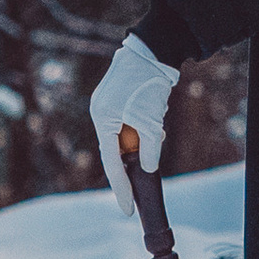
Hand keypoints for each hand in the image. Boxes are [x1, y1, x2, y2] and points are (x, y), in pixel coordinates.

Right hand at [90, 35, 175, 216]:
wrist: (154, 49)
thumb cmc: (148, 84)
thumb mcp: (151, 121)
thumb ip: (149, 149)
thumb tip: (148, 169)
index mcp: (102, 118)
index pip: (111, 163)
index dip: (121, 187)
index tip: (127, 209)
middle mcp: (100, 112)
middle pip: (117, 149)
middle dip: (136, 156)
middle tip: (150, 159)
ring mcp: (108, 104)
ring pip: (126, 135)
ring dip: (144, 137)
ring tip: (158, 124)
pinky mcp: (119, 98)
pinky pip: (130, 122)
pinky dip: (144, 125)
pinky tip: (156, 114)